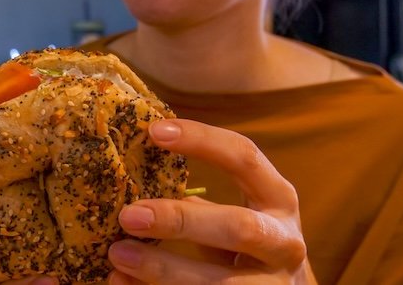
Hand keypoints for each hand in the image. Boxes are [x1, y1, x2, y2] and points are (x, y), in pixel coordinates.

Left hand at [107, 120, 314, 284]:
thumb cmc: (251, 243)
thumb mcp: (240, 212)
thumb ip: (200, 201)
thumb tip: (132, 177)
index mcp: (279, 198)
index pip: (244, 157)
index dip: (203, 140)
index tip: (154, 132)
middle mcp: (285, 241)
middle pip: (238, 227)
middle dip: (181, 221)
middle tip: (129, 215)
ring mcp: (274, 284)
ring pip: (220, 282)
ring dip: (163, 268)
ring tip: (117, 255)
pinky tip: (123, 281)